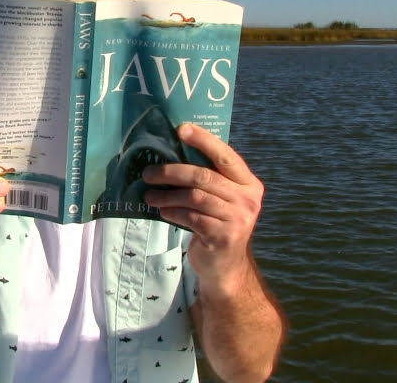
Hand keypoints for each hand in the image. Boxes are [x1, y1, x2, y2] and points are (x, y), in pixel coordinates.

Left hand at [142, 123, 263, 294]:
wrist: (225, 267)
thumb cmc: (217, 224)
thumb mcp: (221, 199)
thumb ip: (209, 178)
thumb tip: (172, 151)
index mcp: (249, 183)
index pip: (225, 156)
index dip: (203, 140)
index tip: (181, 128)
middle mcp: (248, 199)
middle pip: (204, 176)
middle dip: (171, 172)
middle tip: (148, 173)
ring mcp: (238, 219)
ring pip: (194, 197)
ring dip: (166, 195)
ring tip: (149, 196)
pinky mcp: (223, 237)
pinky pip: (191, 217)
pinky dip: (173, 212)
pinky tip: (163, 212)